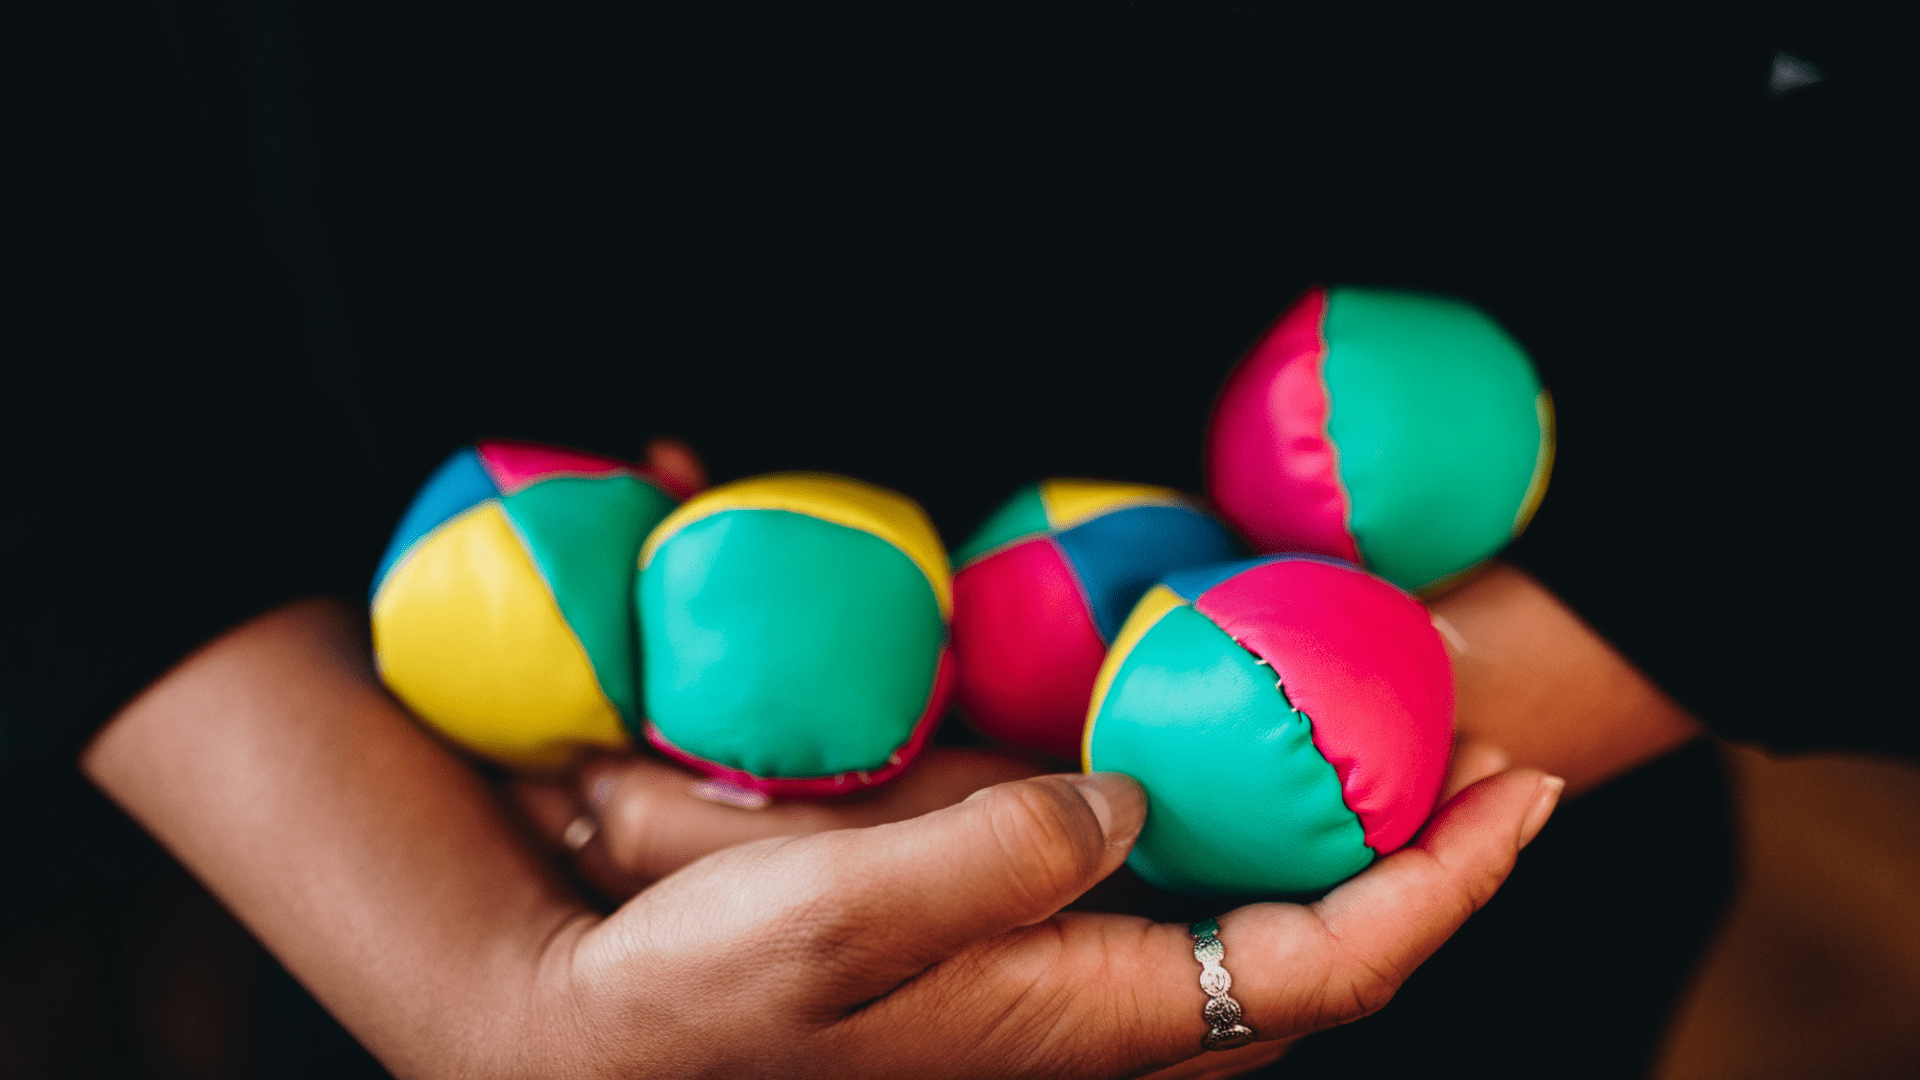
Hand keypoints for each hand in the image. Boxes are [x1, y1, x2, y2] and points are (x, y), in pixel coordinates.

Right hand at [530, 765, 1562, 1077]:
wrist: (604, 1035)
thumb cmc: (700, 992)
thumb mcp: (829, 915)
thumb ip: (990, 856)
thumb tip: (1131, 797)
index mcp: (1083, 1015)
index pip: (1323, 968)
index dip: (1440, 886)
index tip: (1523, 791)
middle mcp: (1097, 1010)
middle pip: (1320, 950)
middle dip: (1424, 856)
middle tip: (1488, 747)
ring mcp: (1059, 981)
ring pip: (1250, 920)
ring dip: (1340, 835)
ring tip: (1402, 733)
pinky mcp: (1012, 944)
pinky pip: (1167, 894)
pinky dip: (1235, 824)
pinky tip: (1232, 751)